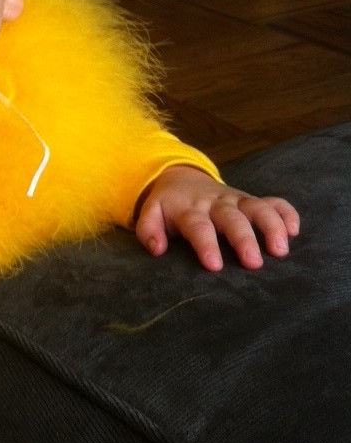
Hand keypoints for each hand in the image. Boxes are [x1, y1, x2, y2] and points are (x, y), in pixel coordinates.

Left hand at [134, 165, 299, 271]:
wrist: (182, 177)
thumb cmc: (168, 206)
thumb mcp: (151, 213)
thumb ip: (148, 230)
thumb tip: (157, 249)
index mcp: (190, 209)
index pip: (198, 226)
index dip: (206, 244)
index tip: (214, 265)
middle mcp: (216, 203)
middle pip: (232, 218)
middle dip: (244, 239)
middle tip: (254, 263)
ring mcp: (237, 200)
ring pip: (257, 208)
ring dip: (271, 226)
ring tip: (280, 251)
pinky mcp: (251, 200)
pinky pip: (273, 201)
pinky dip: (286, 212)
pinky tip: (294, 230)